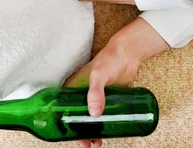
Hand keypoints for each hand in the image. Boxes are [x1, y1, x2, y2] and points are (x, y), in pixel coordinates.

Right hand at [63, 18, 169, 147]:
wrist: (128, 54)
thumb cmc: (110, 59)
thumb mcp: (99, 75)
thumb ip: (96, 92)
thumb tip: (94, 113)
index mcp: (73, 87)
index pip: (64, 109)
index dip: (65, 124)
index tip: (71, 136)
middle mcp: (82, 94)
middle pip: (76, 117)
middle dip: (80, 133)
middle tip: (87, 144)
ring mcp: (96, 98)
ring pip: (90, 119)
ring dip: (92, 132)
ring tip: (98, 143)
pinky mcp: (108, 100)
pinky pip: (103, 116)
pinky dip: (102, 126)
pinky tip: (107, 134)